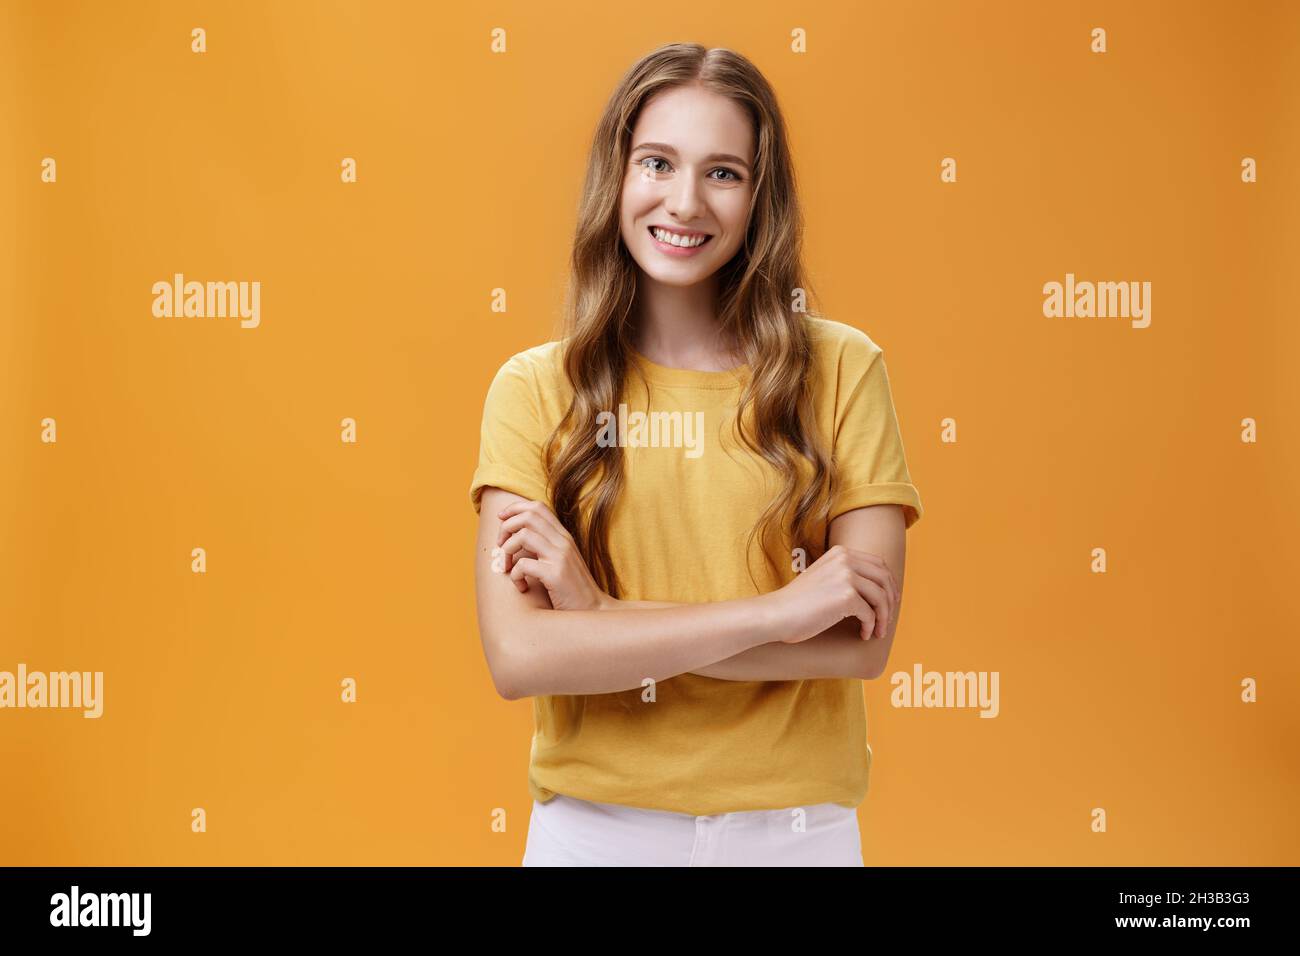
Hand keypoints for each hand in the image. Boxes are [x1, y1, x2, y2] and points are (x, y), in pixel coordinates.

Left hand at [493, 499, 611, 610]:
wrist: (593, 612)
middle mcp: (563, 542)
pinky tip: (521, 587)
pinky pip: (523, 565)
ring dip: (506, 550)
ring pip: (523, 535)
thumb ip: (545, 547)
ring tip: (506, 567)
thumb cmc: (572, 590)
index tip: (501, 520)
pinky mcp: (556, 575)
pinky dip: (514, 575)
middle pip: (528, 516)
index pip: (538, 507)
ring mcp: (560, 557)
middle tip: (500, 545)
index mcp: (564, 537)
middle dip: (506, 527)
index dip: (515, 509)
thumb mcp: (560, 562)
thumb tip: (517, 539)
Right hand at [767, 544, 896, 643]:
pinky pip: (870, 614)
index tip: (889, 601)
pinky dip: (870, 626)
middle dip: (890, 601)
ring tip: (877, 631)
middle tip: (887, 619)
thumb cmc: (797, 603)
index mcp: (840, 552)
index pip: (878, 564)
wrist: (776, 614)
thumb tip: (876, 590)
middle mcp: (845, 560)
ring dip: (883, 617)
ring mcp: (846, 576)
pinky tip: (863, 634)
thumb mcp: (823, 578)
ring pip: (881, 597)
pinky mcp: (846, 596)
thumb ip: (845, 576)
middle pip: (884, 579)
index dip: (888, 584)